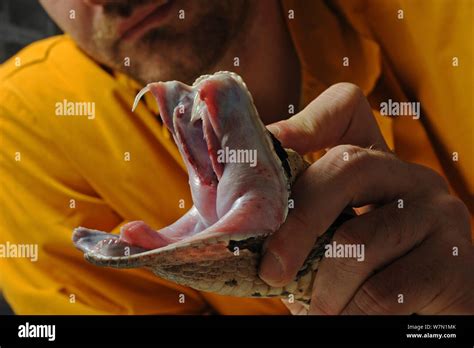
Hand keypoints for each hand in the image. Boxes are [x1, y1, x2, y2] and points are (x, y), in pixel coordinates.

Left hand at [259, 83, 473, 313]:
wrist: (418, 319)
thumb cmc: (357, 277)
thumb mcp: (320, 243)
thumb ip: (290, 224)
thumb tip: (231, 222)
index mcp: (371, 165)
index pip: (346, 108)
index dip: (305, 120)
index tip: (273, 147)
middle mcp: (407, 176)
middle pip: (346, 165)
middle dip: (298, 222)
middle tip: (272, 270)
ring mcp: (436, 213)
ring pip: (358, 241)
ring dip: (326, 288)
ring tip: (321, 308)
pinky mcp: (453, 260)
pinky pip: (384, 289)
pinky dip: (354, 312)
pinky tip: (352, 316)